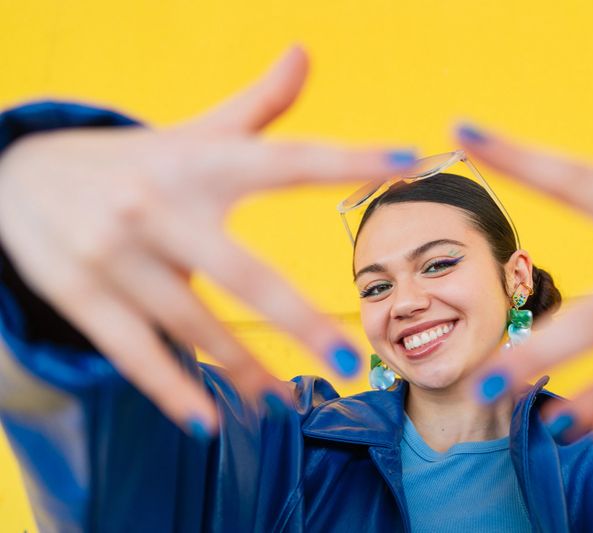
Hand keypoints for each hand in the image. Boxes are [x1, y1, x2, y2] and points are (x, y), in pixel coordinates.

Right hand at [0, 46, 415, 436]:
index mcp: (199, 161)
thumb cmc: (136, 160)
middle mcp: (159, 205)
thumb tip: (305, 52)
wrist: (19, 174)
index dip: (349, 158)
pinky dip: (170, 389)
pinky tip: (207, 422)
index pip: (286, 159)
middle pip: (243, 272)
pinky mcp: (80, 293)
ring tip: (286, 406)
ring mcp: (116, 254)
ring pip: (193, 325)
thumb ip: (257, 106)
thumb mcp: (192, 132)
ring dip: (244, 369)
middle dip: (298, 320)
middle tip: (351, 359)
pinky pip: (134, 351)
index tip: (410, 159)